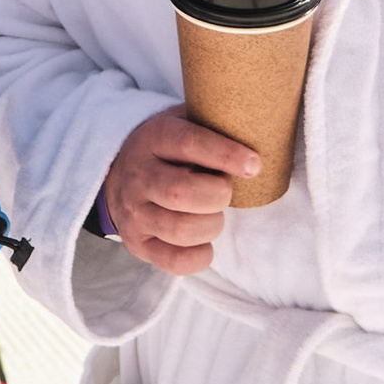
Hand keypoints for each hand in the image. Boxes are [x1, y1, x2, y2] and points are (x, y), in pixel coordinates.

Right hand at [100, 107, 259, 277]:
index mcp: (154, 138)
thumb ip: (215, 122)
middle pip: (182, 193)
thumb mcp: (185, 122)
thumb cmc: (170, 149)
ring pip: (180, 229)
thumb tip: (263, 129)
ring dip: (211, 225)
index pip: (189, 144)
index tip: (254, 164)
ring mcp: (134, 213)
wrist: (119, 175)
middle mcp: (138, 176)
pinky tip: (204, 241)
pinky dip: (200, 256)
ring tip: (212, 214)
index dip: (225, 155)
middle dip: (218, 195)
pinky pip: (175, 261)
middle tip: (224, 191)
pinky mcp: (138, 244)